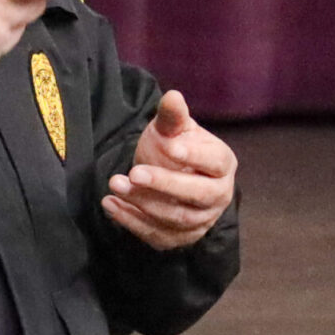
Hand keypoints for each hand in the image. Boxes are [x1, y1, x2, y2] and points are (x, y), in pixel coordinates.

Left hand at [102, 91, 236, 250]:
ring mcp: (201, 221)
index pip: (213, 162)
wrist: (167, 176)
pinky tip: (111, 205)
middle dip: (164, 185)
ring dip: (142, 203)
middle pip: (197, 195)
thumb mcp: (172, 129)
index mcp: (222, 164)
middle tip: (134, 173)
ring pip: (175, 218)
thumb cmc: (174, 147)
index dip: (193, 156)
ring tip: (115, 184)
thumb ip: (172, 116)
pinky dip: (132, 222)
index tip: (168, 146)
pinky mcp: (181, 238)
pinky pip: (158, 235)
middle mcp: (218, 195)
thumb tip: (172, 96)